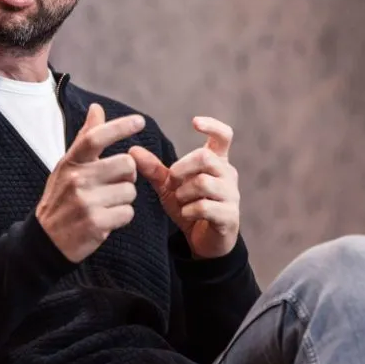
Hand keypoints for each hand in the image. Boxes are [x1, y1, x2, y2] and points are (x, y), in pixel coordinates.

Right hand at [36, 103, 144, 262]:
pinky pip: (128, 213)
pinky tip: (105, 218)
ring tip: (106, 203)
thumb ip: (85, 138)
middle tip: (113, 184)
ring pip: (130, 191)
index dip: (119, 127)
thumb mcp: (68, 166)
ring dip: (124, 198)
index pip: (95, 138)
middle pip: (126, 165)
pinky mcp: (96, 224)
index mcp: (70, 162)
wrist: (47, 239)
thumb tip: (97, 108)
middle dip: (127, 176)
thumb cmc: (61, 197)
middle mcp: (77, 179)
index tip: (139, 121)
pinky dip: (121, 217)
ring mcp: (85, 202)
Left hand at [130, 117, 239, 258]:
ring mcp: (232, 195)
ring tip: (180, 201)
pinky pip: (204, 206)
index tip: (194, 122)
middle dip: (180, 168)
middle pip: (205, 157)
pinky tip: (186, 214)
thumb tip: (132, 150)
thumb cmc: (189, 206)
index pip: (224, 136)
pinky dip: (188, 210)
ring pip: (203, 182)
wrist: (203, 241)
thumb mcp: (169, 186)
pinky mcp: (230, 216)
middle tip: (172, 181)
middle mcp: (228, 175)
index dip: (212, 126)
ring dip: (183, 193)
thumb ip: (154, 169)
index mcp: (217, 162)